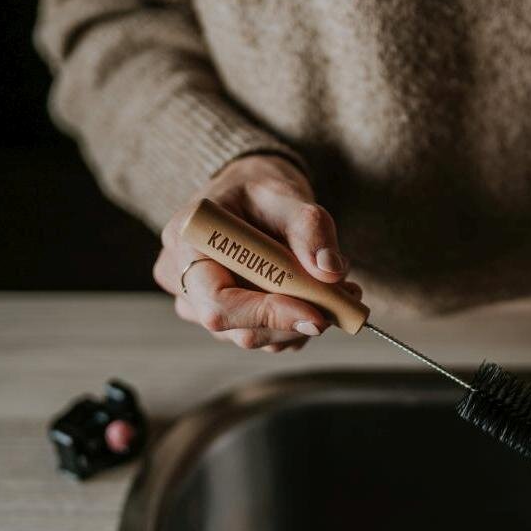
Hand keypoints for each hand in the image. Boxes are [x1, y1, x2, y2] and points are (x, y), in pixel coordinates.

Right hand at [153, 155, 360, 351]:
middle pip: (240, 329)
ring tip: (337, 287)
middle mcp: (183, 277)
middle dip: (297, 320)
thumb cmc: (262, 193)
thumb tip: (330, 271)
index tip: (316, 314)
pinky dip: (298, 324)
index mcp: (188, 239)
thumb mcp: (287, 195)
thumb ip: (309, 229)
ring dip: (304, 321)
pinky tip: (315, 296)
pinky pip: (266, 336)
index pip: (217, 301)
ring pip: (258, 337)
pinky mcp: (227, 319)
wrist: (253, 201)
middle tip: (347, 296)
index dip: (266, 314)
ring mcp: (200, 305)